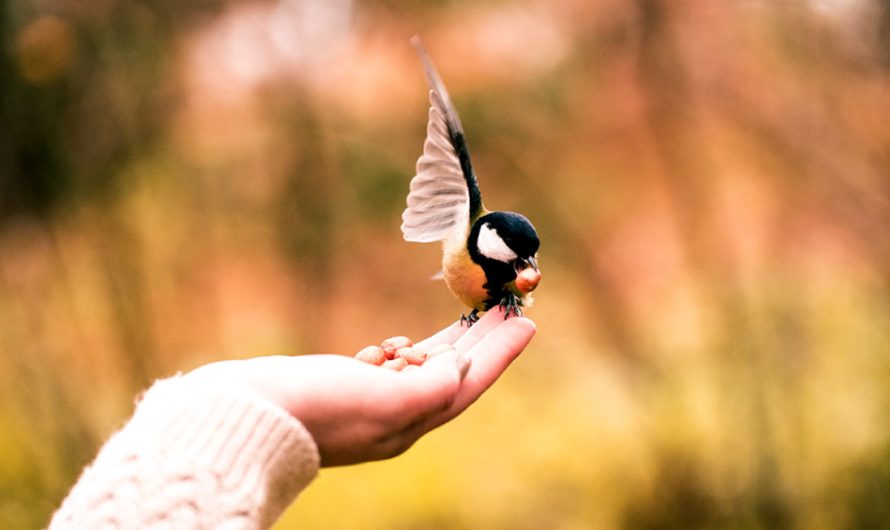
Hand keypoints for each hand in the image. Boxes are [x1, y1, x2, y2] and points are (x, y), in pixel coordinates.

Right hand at [186, 308, 535, 465]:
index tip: (527, 321)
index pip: (468, 383)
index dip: (500, 353)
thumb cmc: (312, 407)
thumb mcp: (378, 401)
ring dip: (447, 342)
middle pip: (451, 373)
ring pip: (421, 369)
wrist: (245, 413)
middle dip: (482, 341)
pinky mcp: (343, 388)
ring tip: (469, 316)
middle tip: (507, 307)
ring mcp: (368, 402)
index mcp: (409, 421)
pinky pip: (386, 369)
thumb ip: (427, 389)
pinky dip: (400, 352)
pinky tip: (398, 343)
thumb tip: (458, 373)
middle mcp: (394, 415)